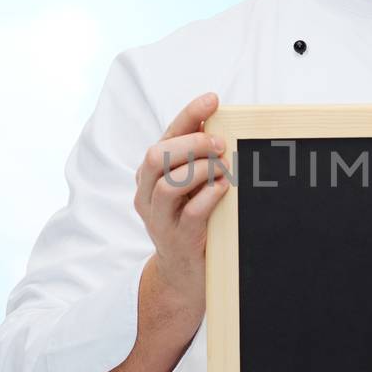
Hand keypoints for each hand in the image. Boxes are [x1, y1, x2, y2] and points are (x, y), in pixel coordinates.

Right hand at [135, 91, 230, 317]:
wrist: (183, 272)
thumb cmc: (192, 220)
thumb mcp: (191, 186)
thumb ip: (199, 158)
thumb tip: (220, 124)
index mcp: (151, 173)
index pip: (167, 135)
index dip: (189, 115)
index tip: (213, 100)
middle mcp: (148, 193)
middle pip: (158, 156)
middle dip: (193, 144)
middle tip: (222, 144)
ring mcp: (159, 218)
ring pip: (169, 184)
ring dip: (201, 170)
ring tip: (224, 169)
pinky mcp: (176, 240)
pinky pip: (188, 214)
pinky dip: (208, 197)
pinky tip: (223, 190)